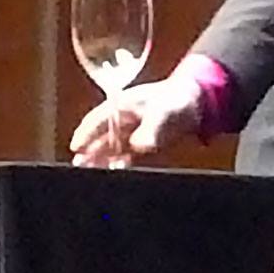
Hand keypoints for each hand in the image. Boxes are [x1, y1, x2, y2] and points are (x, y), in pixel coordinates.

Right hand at [68, 76, 201, 167]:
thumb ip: (151, 129)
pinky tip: (115, 171)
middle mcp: (124, 119)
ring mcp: (133, 131)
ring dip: (102, 160)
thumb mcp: (163, 112)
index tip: (76, 148)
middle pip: (101, 137)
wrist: (197, 103)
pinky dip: (120, 163)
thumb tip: (140, 145)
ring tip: (92, 173)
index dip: (85, 133)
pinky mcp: (144, 143)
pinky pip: (127, 156)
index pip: (97, 121)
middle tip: (80, 167)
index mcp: (122, 105)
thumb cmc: (177, 99)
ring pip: (112, 148)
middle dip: (90, 152)